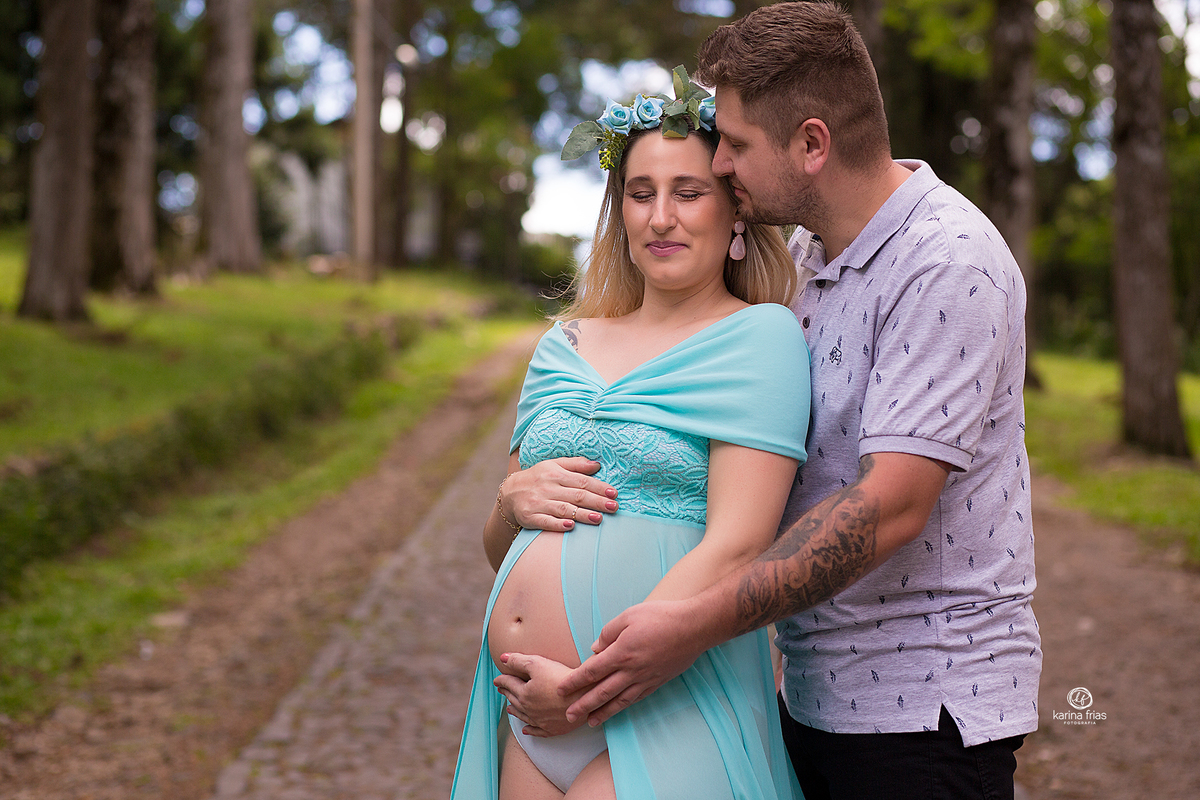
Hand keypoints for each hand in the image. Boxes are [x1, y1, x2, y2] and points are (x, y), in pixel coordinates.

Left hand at [494, 652, 584, 736]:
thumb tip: (502, 658)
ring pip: (523, 716)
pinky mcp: (552, 728)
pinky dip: (530, 730)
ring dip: (515, 711)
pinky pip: (537, 731)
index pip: (509, 684)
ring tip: (509, 708)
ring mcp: (540, 720)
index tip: (497, 679)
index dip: (502, 680)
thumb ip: (518, 661)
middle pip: (514, 699)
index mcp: (524, 693)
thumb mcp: (538, 664)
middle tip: (502, 690)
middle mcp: (529, 709)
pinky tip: (526, 729)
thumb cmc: (561, 680)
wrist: (583, 698)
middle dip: (507, 693)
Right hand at [504, 457, 617, 532]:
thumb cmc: (538, 478)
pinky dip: (558, 524)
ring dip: (582, 514)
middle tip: (613, 507)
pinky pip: (545, 521)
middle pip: (576, 495)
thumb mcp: (553, 465)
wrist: (509, 493)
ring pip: (563, 509)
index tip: (613, 493)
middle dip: (596, 501)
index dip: (598, 487)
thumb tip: (597, 465)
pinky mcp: (530, 517)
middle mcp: (547, 487)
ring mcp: (538, 503)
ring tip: (599, 518)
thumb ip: (576, 464)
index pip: (581, 480)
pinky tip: (571, 526)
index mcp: (555, 473)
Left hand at [558, 599, 707, 726]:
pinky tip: (617, 709)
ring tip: (590, 722)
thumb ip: (608, 633)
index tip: (561, 690)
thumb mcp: (629, 616)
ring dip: (603, 712)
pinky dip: (624, 706)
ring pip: (619, 700)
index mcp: (621, 652)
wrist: (693, 627)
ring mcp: (646, 678)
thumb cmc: (661, 616)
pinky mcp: (658, 681)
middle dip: (584, 705)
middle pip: (602, 692)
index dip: (574, 682)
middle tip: (568, 716)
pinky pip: (636, 698)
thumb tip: (595, 649)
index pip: (591, 671)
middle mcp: (632, 670)